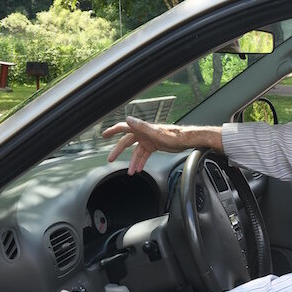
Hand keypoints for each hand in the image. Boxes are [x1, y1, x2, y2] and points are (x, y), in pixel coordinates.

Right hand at [102, 117, 222, 174]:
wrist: (188, 140)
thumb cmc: (174, 136)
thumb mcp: (156, 133)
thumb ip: (142, 127)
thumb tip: (128, 119)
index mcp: (142, 129)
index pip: (124, 127)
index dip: (112, 130)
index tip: (104, 135)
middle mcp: (144, 133)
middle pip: (127, 143)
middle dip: (118, 152)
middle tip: (110, 159)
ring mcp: (149, 139)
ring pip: (137, 152)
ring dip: (133, 162)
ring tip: (131, 171)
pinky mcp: (154, 145)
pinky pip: (145, 154)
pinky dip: (141, 161)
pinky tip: (140, 168)